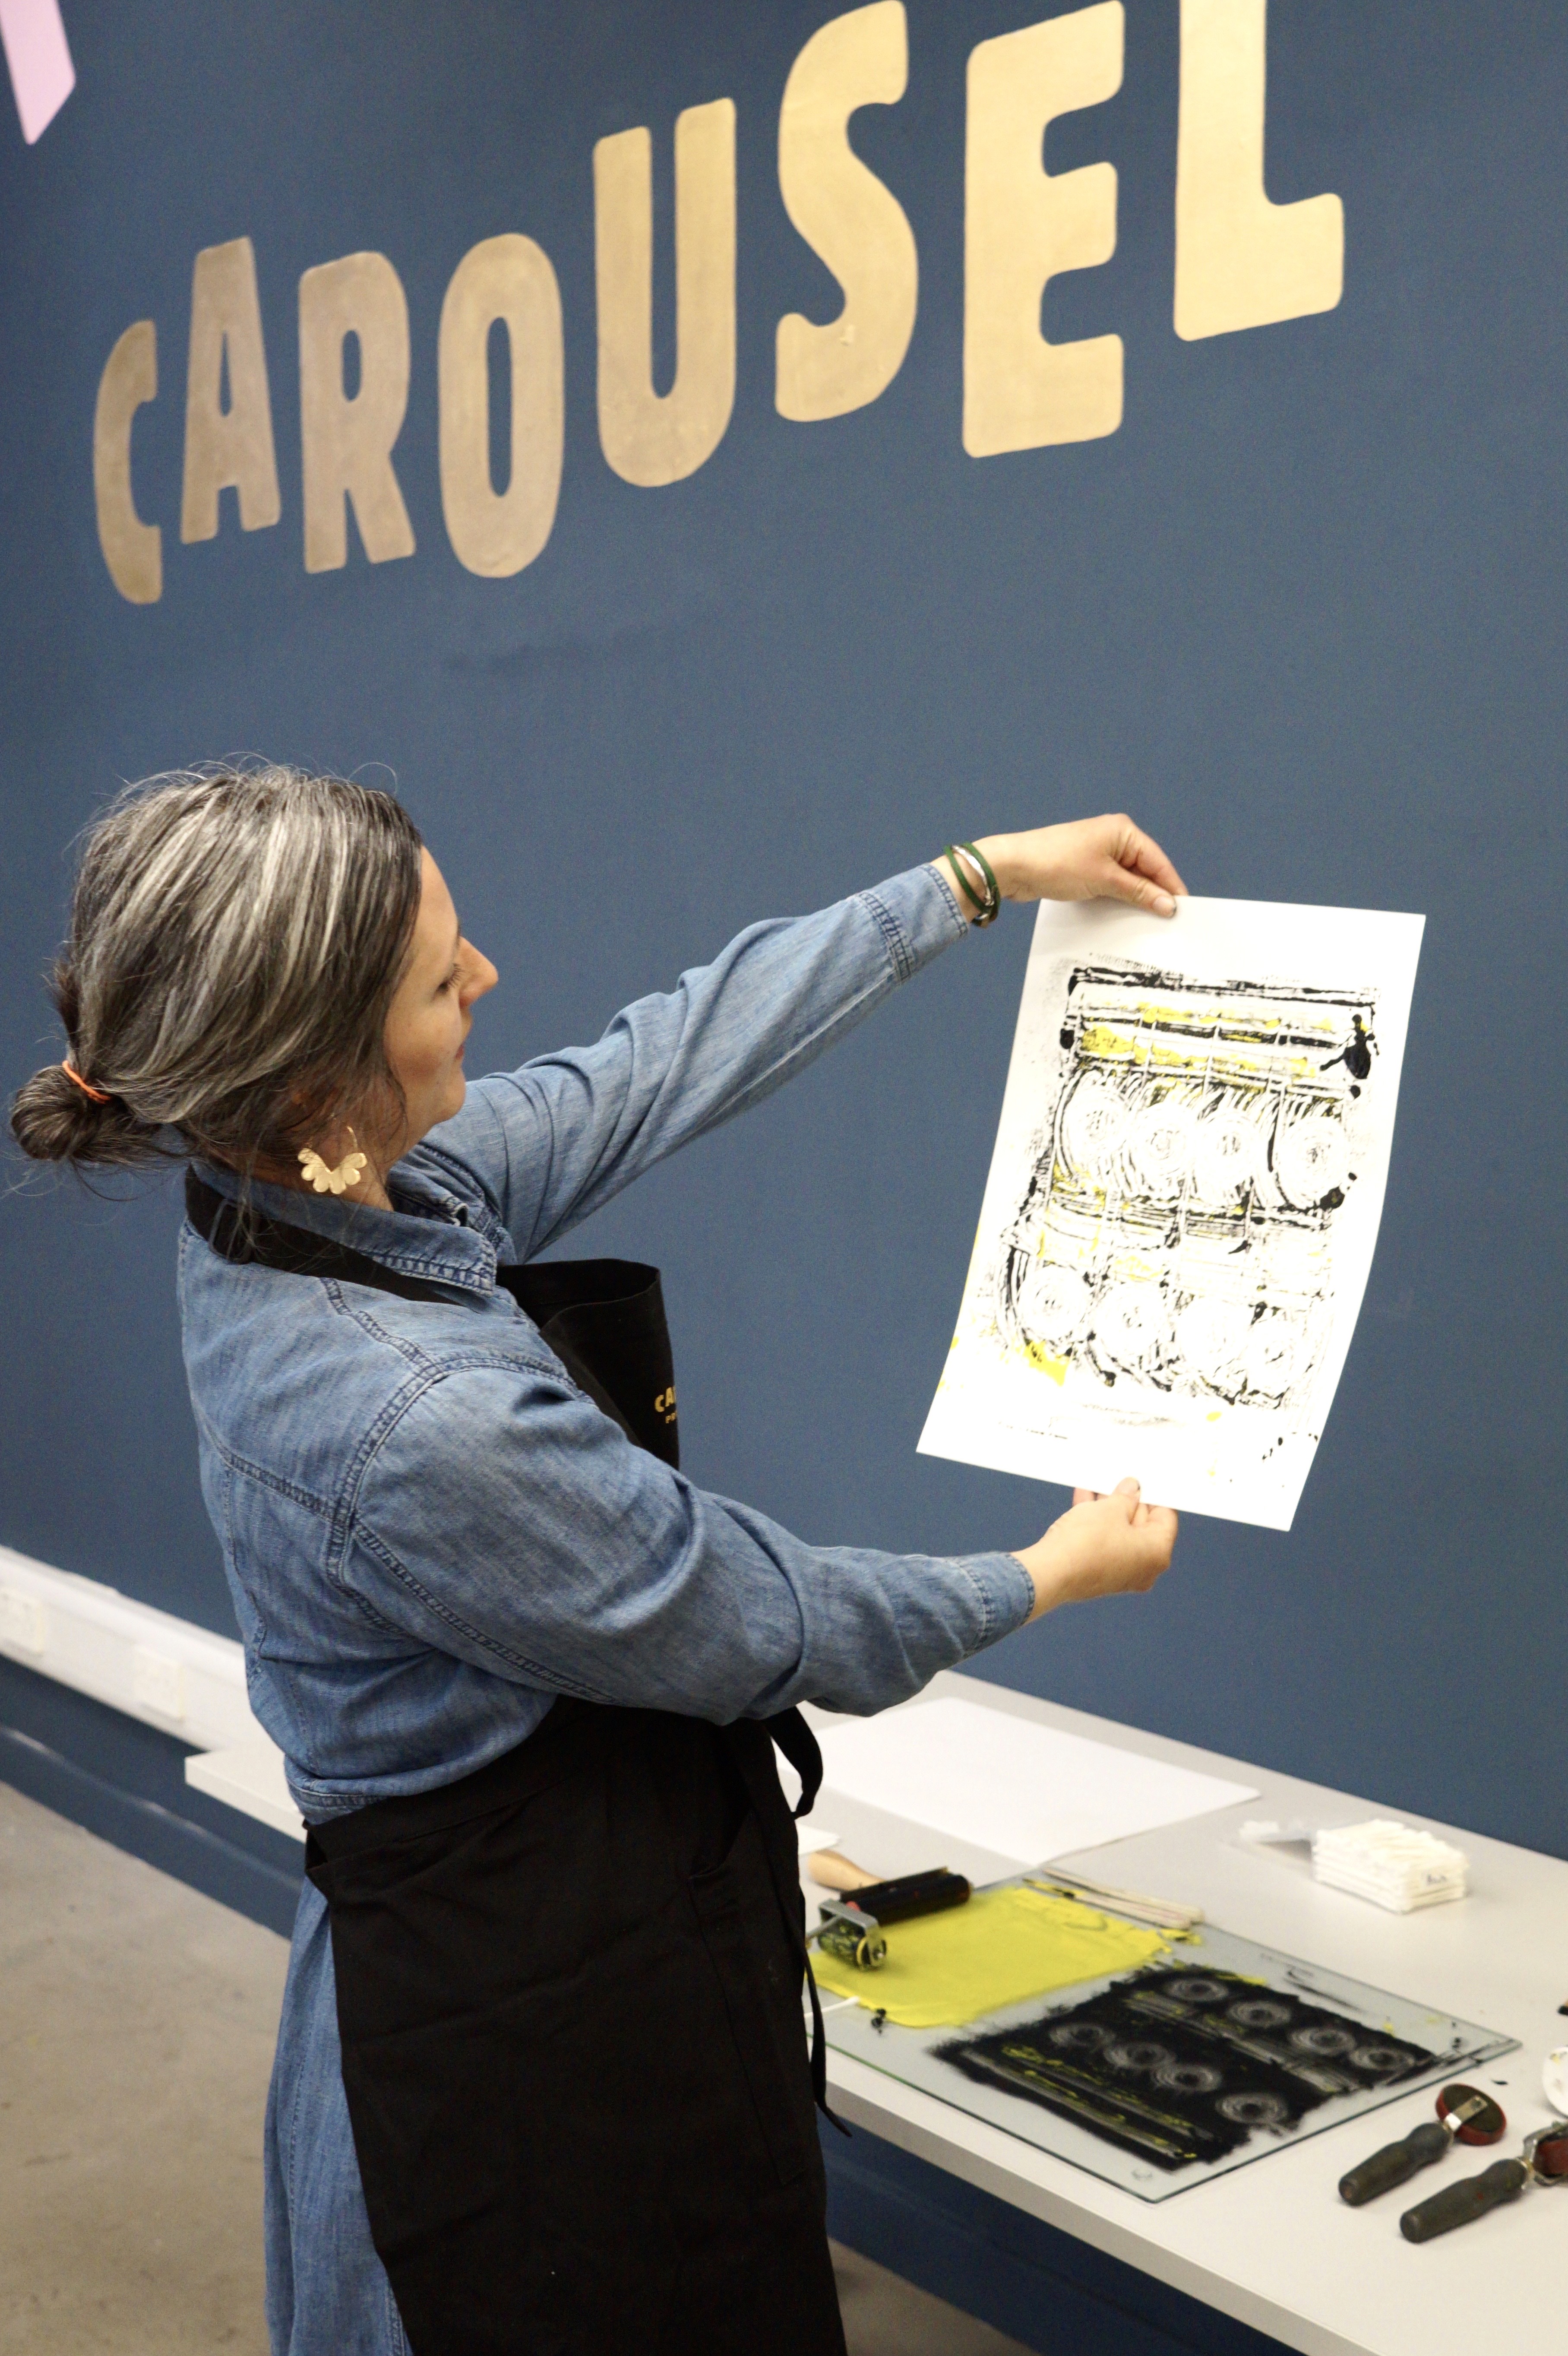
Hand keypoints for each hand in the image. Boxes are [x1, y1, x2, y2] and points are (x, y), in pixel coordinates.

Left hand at [951, 816, 1186, 917]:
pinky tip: (1123, 916)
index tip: (1183, 912)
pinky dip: (1118, 899)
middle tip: (1168, 923)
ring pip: (1127, 880)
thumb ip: (1139, 892)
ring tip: (1148, 923)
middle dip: (1154, 895)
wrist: (1014, 866)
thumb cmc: (1057, 864)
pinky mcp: (1085, 868)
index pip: (1158, 862)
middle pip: (1145, 870)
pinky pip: (1110, 885)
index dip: (1171, 887)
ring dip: (1135, 899)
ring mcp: (1098, 853)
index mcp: (1123, 831)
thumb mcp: (1104, 880)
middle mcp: (1114, 838)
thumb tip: (1169, 904)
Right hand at [1012, 1477, 1177, 1620]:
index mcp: (1157, 1553)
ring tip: (1098, 1485)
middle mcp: (1143, 1568)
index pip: (1165, 1517)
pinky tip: (1084, 1499)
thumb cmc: (1086, 1544)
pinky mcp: (1100, 1573)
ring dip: (1108, 1508)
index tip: (1145, 1481)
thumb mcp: (1110, 1509)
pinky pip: (1104, 1542)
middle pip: (1142, 1525)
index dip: (1154, 1495)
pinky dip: (1096, 1522)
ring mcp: (1121, 1572)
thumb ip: (1125, 1497)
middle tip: (1120, 1480)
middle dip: (1128, 1501)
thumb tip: (1132, 1489)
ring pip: (1119, 1533)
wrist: (1051, 1571)